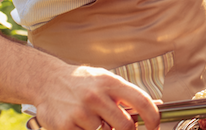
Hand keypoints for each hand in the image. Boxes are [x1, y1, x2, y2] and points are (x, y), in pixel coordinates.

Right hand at [35, 65, 159, 129]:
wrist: (47, 81)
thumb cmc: (82, 82)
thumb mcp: (107, 81)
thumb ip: (128, 95)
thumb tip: (157, 105)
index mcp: (111, 83)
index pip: (142, 101)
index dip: (153, 118)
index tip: (155, 126)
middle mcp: (96, 96)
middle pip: (125, 126)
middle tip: (119, 126)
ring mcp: (81, 112)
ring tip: (94, 118)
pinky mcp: (66, 126)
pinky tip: (81, 123)